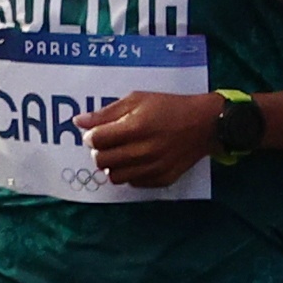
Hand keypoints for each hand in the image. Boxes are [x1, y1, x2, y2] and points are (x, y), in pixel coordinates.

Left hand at [82, 88, 219, 189]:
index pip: (98, 140)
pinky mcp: (161, 180)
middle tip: (107, 143)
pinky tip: (137, 160)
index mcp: (136, 127)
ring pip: (115, 177)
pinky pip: (133, 183)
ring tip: (121, 153)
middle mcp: (144, 151)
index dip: (90, 137)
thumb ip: (106, 113)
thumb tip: (78, 122)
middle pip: (102, 161)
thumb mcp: (137, 100)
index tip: (95, 134)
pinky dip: (130, 173)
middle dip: (99, 152)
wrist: (204, 125)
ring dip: (113, 165)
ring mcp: (153, 168)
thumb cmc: (168, 107)